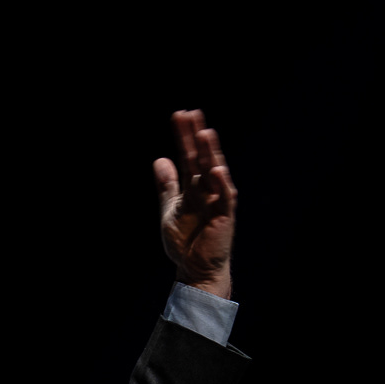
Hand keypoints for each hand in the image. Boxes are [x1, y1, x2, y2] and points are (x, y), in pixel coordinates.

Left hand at [153, 109, 235, 298]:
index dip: (184, 137)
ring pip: (216, 173)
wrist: (195, 270)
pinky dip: (220, 184)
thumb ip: (167, 186)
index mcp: (195, 187)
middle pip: (202, 158)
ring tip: (204, 133)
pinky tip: (215, 169)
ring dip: (210, 154)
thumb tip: (160, 159)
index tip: (180, 115)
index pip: (189, 156)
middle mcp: (209, 190)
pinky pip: (224, 198)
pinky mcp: (224, 217)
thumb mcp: (171, 208)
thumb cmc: (186, 241)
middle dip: (196, 137)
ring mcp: (218, 202)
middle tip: (191, 113)